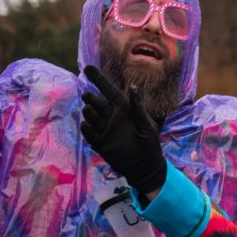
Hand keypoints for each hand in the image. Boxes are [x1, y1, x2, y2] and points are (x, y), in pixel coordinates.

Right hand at [80, 65, 167, 194]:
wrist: (144, 167)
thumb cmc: (149, 144)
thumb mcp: (146, 124)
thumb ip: (138, 107)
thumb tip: (133, 87)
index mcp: (124, 110)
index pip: (109, 91)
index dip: (99, 79)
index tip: (88, 68)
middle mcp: (112, 117)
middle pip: (97, 102)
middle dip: (91, 98)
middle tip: (89, 96)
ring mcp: (105, 130)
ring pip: (91, 116)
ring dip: (89, 112)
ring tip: (90, 110)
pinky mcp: (100, 143)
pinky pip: (89, 133)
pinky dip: (87, 128)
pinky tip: (87, 125)